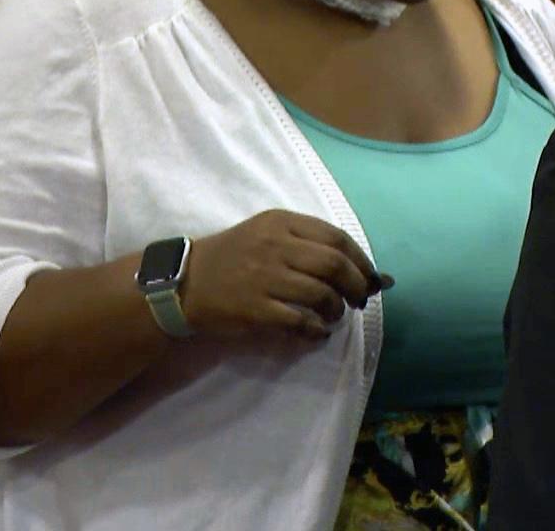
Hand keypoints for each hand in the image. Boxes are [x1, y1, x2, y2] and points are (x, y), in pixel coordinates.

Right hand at [181, 210, 391, 348]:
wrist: (184, 282)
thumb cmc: (233, 257)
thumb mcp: (267, 232)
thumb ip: (307, 243)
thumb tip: (360, 266)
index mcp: (281, 222)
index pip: (337, 237)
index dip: (361, 260)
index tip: (371, 277)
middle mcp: (275, 245)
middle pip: (334, 265)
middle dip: (356, 286)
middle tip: (359, 300)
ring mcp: (264, 277)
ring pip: (322, 294)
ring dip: (337, 309)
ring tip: (334, 315)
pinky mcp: (255, 309)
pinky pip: (300, 322)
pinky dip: (317, 330)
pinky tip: (318, 332)